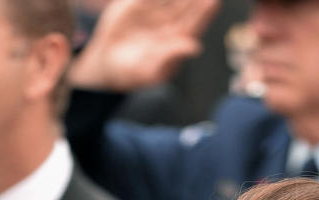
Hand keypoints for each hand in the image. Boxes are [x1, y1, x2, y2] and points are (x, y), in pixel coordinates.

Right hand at [70, 0, 220, 92]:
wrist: (105, 63)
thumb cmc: (129, 73)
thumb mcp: (148, 70)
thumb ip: (170, 56)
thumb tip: (195, 46)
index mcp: (175, 41)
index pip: (194, 24)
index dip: (205, 13)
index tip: (214, 1)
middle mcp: (169, 22)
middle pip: (187, 5)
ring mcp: (156, 10)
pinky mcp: (140, 2)